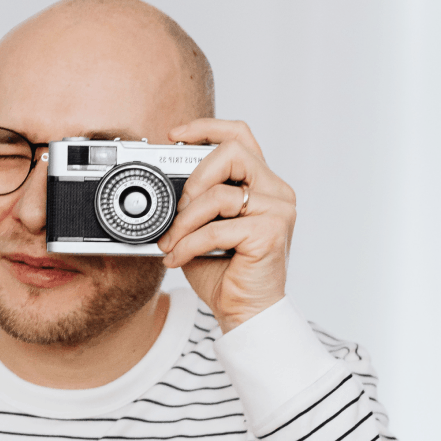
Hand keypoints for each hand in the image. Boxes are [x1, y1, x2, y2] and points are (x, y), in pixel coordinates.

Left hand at [157, 119, 295, 332]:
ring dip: (184, 221)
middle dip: (194, 177)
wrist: (244, 312)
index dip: (206, 128)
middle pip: (232, 151)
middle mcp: (276, 191)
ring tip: (171, 242)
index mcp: (261, 184)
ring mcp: (278, 210)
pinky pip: (217, 229)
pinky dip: (189, 244)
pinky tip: (177, 258)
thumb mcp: (202, 227)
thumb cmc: (225, 271)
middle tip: (178, 208)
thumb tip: (162, 188)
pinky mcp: (271, 232)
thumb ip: (193, 202)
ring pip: (220, 194)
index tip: (173, 134)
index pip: (239, 135)